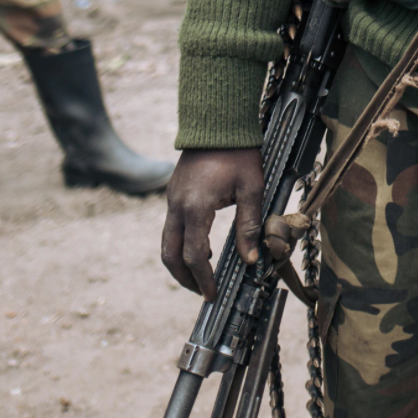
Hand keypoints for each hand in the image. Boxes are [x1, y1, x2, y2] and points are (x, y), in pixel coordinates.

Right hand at [161, 148, 264, 298]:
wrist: (217, 122)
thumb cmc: (239, 154)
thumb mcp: (252, 189)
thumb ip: (249, 226)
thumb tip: (250, 260)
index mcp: (196, 208)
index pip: (195, 256)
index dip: (204, 279)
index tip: (213, 295)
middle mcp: (178, 206)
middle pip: (170, 255)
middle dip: (185, 279)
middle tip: (203, 293)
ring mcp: (172, 199)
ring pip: (166, 242)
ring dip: (180, 263)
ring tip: (202, 276)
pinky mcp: (173, 193)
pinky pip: (171, 227)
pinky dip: (181, 245)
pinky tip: (201, 248)